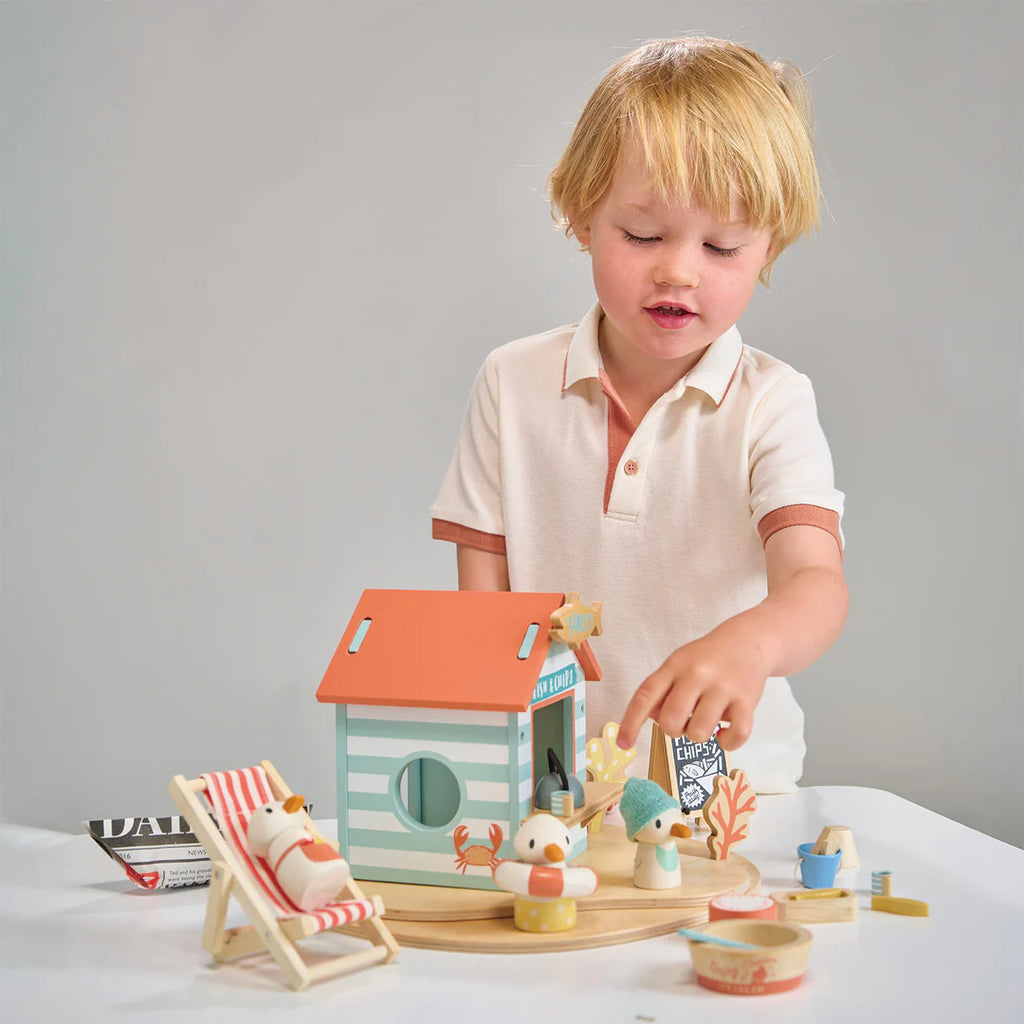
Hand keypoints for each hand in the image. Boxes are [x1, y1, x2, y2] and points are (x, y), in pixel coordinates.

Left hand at [616, 625, 770, 751]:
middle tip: (685, 719)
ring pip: (698, 733)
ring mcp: (723, 687)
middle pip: (670, 721)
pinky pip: (734, 736)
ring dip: (699, 735)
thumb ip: (662, 691)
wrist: (749, 641)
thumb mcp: (679, 665)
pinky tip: (725, 732)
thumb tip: (652, 719)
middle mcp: (696, 675)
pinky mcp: (747, 700)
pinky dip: (727, 742)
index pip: (645, 696)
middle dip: (673, 730)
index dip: (630, 723)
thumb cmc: (708, 658)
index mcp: (674, 666)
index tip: (624, 744)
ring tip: (707, 719)